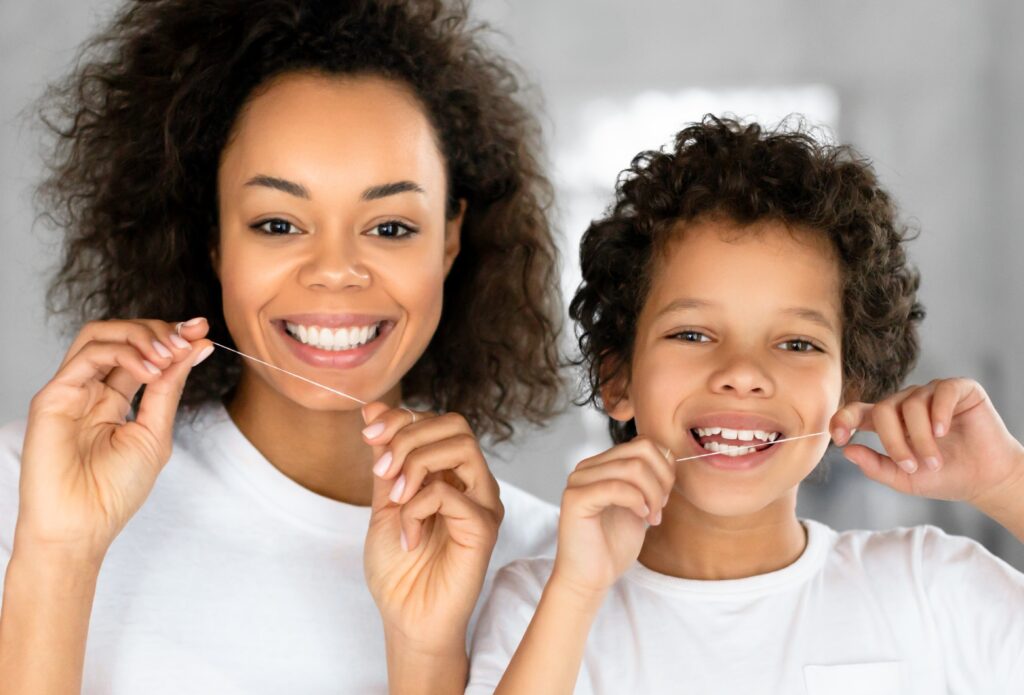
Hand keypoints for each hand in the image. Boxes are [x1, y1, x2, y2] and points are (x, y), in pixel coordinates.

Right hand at [14, 318, 211, 565]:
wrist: (82, 527)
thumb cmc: (114, 491)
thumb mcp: (155, 432)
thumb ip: (170, 388)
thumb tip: (197, 348)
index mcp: (114, 398)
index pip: (142, 351)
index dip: (172, 335)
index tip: (202, 329)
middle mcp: (91, 389)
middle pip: (122, 334)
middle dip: (160, 330)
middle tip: (188, 338)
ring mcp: (72, 390)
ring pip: (101, 334)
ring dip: (142, 336)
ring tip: (169, 354)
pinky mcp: (54, 395)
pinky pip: (89, 355)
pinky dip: (125, 354)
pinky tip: (149, 371)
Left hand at [362, 403, 503, 652]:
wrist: (406, 618)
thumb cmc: (400, 569)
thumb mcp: (385, 502)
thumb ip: (386, 459)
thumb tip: (374, 410)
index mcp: (452, 473)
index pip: (437, 421)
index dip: (401, 418)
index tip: (368, 434)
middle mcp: (473, 482)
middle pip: (454, 423)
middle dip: (408, 437)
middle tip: (383, 471)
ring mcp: (482, 503)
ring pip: (461, 446)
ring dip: (416, 463)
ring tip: (396, 498)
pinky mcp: (483, 528)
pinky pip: (450, 494)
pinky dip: (416, 508)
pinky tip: (408, 537)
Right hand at [550, 436, 674, 597]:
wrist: (591, 577)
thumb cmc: (613, 545)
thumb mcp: (639, 504)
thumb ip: (648, 479)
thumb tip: (669, 456)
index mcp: (602, 464)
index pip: (643, 443)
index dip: (664, 467)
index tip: (666, 497)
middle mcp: (587, 467)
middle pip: (641, 450)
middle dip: (662, 480)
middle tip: (661, 508)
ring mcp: (578, 480)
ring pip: (633, 468)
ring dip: (653, 495)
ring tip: (652, 517)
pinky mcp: (575, 498)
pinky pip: (617, 487)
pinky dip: (637, 501)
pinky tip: (641, 517)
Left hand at [831, 378, 1023, 508]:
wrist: (985, 480)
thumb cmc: (943, 477)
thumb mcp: (904, 479)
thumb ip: (875, 466)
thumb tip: (847, 451)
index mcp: (888, 422)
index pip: (856, 411)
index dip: (843, 419)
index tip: (838, 437)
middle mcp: (906, 403)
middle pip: (883, 410)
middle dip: (894, 442)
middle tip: (911, 466)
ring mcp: (931, 393)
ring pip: (911, 404)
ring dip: (921, 438)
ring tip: (935, 461)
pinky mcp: (958, 389)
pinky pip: (941, 391)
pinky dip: (939, 413)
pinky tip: (943, 431)